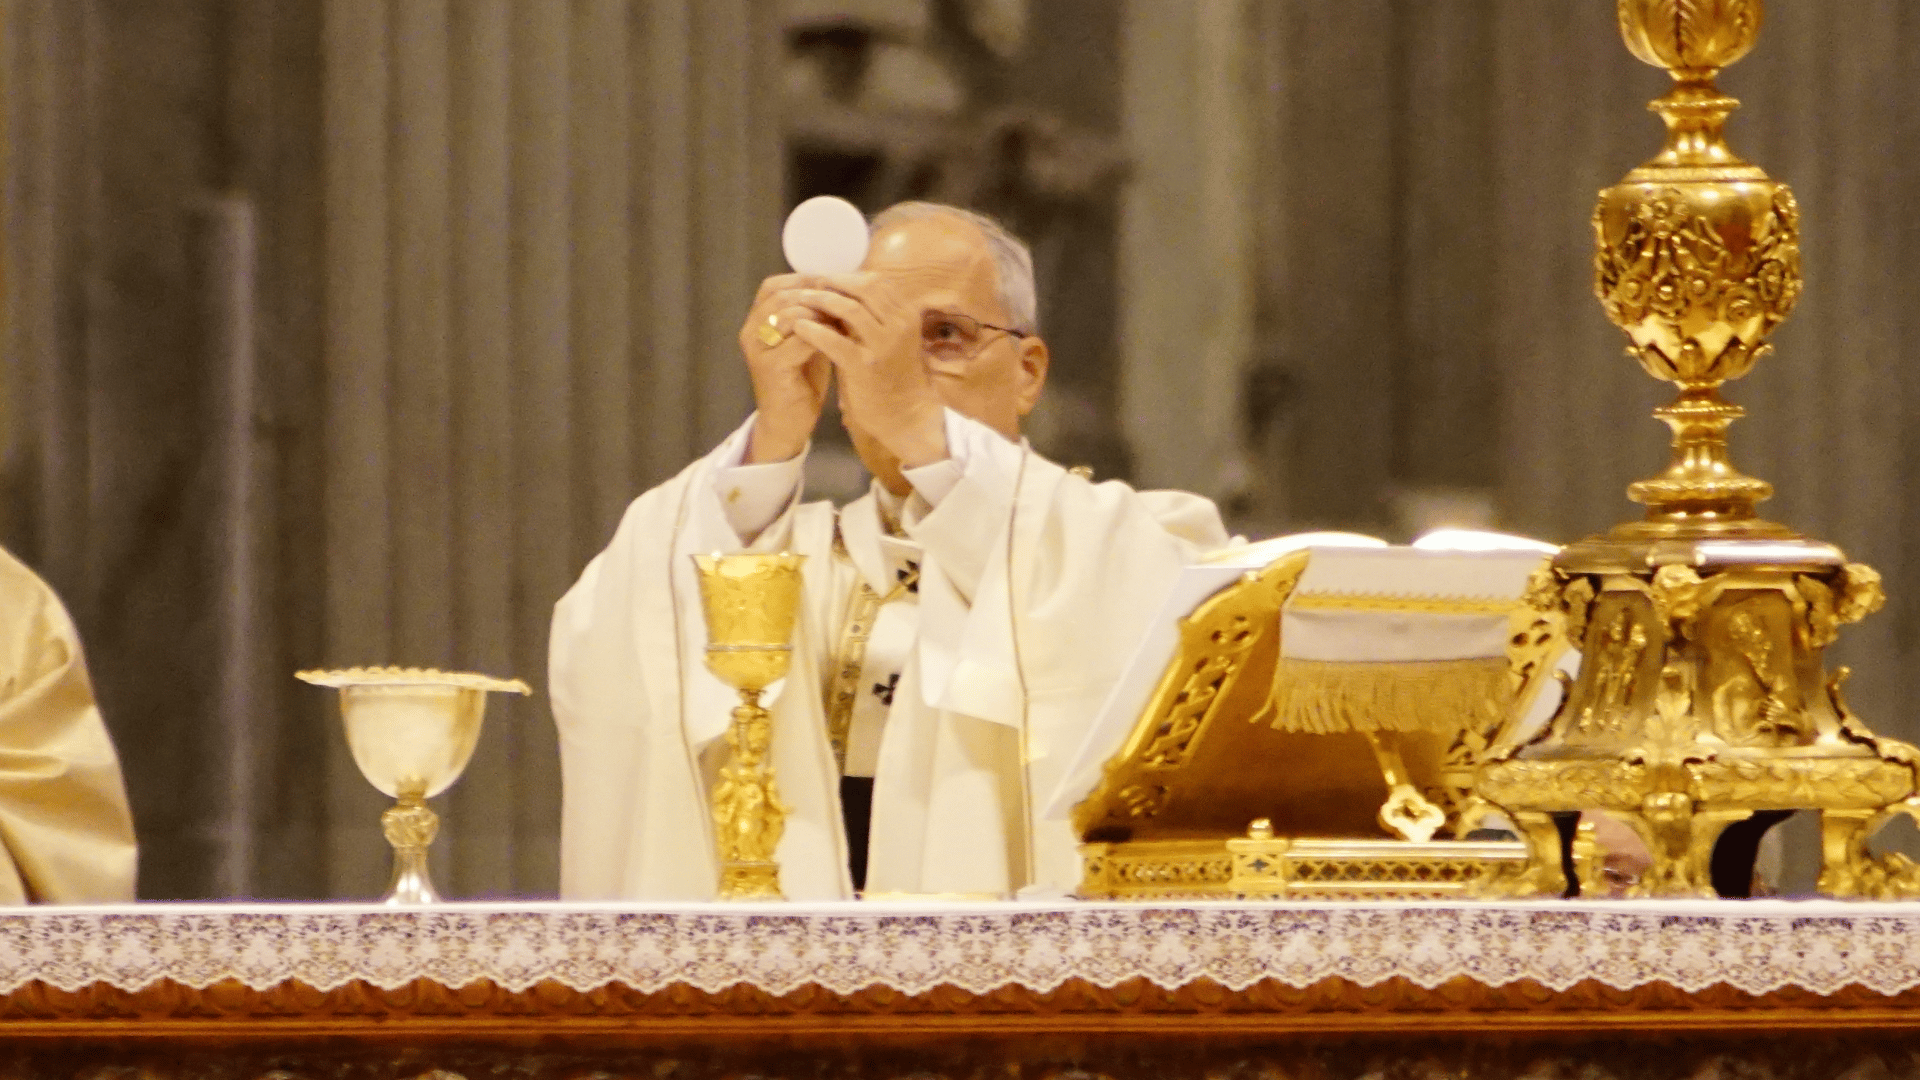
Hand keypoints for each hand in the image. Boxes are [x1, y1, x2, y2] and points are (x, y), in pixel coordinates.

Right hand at [737, 273, 832, 462]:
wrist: (789, 423)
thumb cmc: (800, 379)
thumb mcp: (805, 339)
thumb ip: (812, 315)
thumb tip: (838, 286)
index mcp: (755, 321)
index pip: (773, 285)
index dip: (804, 280)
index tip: (835, 284)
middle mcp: (750, 332)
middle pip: (782, 296)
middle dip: (817, 295)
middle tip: (845, 300)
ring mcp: (758, 350)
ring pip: (790, 314)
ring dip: (822, 314)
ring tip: (845, 319)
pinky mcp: (771, 368)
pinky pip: (800, 340)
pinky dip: (824, 336)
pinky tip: (841, 339)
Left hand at [788, 277, 947, 468]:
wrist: (904, 414)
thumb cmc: (892, 374)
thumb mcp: (890, 338)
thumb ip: (873, 315)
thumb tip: (843, 290)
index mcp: (906, 315)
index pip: (876, 281)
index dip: (847, 276)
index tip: (826, 279)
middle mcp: (899, 325)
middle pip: (864, 287)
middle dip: (834, 282)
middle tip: (810, 285)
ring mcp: (884, 345)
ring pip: (850, 308)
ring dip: (821, 300)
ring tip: (800, 301)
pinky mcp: (865, 366)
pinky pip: (835, 340)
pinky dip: (814, 330)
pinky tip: (799, 327)